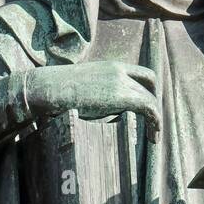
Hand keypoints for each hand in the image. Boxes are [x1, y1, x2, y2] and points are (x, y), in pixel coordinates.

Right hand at [25, 62, 160, 139]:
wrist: (48, 88)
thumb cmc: (59, 92)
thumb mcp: (86, 87)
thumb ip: (101, 93)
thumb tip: (104, 109)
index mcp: (112, 66)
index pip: (145, 74)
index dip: (151, 92)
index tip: (149, 110)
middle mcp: (119, 71)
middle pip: (150, 87)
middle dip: (154, 107)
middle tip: (152, 126)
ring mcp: (120, 81)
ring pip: (151, 100)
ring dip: (156, 119)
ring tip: (153, 137)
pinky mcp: (120, 95)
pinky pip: (149, 108)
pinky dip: (155, 122)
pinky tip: (152, 137)